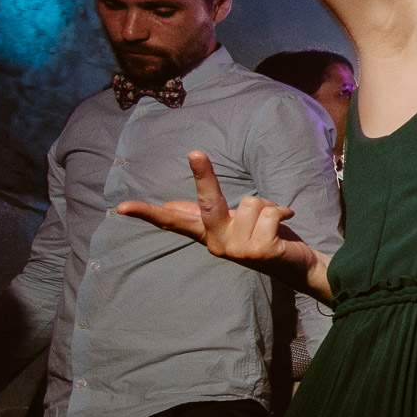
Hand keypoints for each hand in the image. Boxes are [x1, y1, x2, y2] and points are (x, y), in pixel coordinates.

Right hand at [116, 151, 316, 274]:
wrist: (296, 265)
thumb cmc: (262, 237)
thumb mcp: (230, 225)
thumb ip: (202, 216)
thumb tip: (170, 206)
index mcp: (208, 234)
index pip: (172, 222)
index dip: (147, 212)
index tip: (120, 207)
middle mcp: (218, 244)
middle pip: (207, 203)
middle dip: (203, 176)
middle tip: (195, 152)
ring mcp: (238, 250)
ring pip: (251, 202)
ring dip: (267, 205)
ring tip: (271, 221)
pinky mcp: (260, 251)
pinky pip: (271, 212)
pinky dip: (282, 211)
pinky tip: (285, 223)